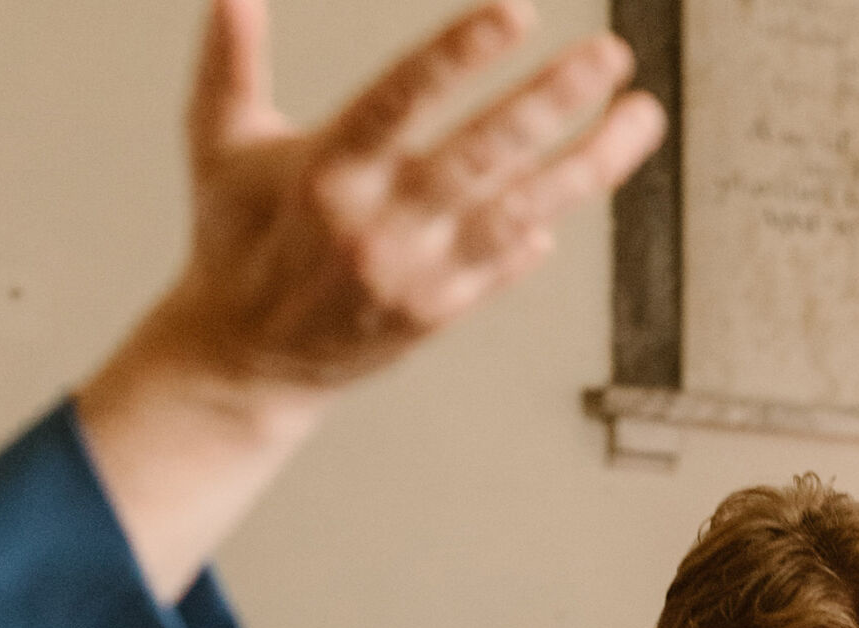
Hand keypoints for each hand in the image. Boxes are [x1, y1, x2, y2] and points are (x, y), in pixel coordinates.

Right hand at [157, 0, 659, 392]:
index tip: (515, 13)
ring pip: (516, 212)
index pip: (399, 101)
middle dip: (551, 102)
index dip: (457, 55)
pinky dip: (546, 224)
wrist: (246, 361)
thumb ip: (230, 60)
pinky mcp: (438, 314)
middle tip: (609, 54)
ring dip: (586, 164)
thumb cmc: (236, 240)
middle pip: (479, 155)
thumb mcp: (218, 142)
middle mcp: (376, 226)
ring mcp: (414, 276)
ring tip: (640, 116)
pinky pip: (505, 263)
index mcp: (324, 173)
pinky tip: (592, 175)